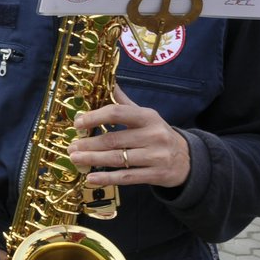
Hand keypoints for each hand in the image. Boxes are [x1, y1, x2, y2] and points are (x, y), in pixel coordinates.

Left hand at [66, 84, 190, 188]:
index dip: (95, 117)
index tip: (78, 123)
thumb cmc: (158, 134)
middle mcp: (153, 136)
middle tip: (71, 146)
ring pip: (117, 159)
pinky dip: (106, 178)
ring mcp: (156, 157)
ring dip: (93, 160)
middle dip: (89, 144)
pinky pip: (126, 177)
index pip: (118, 113)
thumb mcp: (146, 116)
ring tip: (75, 159)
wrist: (188, 160)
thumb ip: (125, 103)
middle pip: (114, 139)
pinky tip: (91, 178)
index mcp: (148, 117)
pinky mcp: (156, 175)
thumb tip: (109, 82)